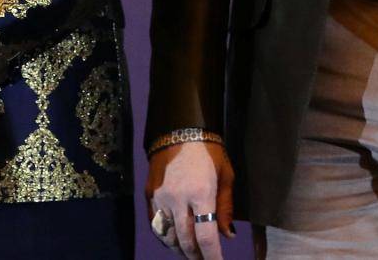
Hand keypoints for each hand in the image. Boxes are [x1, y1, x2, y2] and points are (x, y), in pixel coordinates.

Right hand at [147, 140, 234, 258]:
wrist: (180, 131)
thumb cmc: (209, 153)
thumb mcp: (226, 176)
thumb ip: (226, 208)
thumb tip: (227, 235)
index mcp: (201, 193)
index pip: (206, 236)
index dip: (212, 256)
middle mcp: (178, 199)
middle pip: (185, 241)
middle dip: (196, 255)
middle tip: (204, 259)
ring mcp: (161, 199)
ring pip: (168, 237)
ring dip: (180, 250)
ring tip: (191, 252)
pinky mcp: (150, 197)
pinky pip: (156, 226)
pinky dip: (166, 238)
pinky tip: (174, 241)